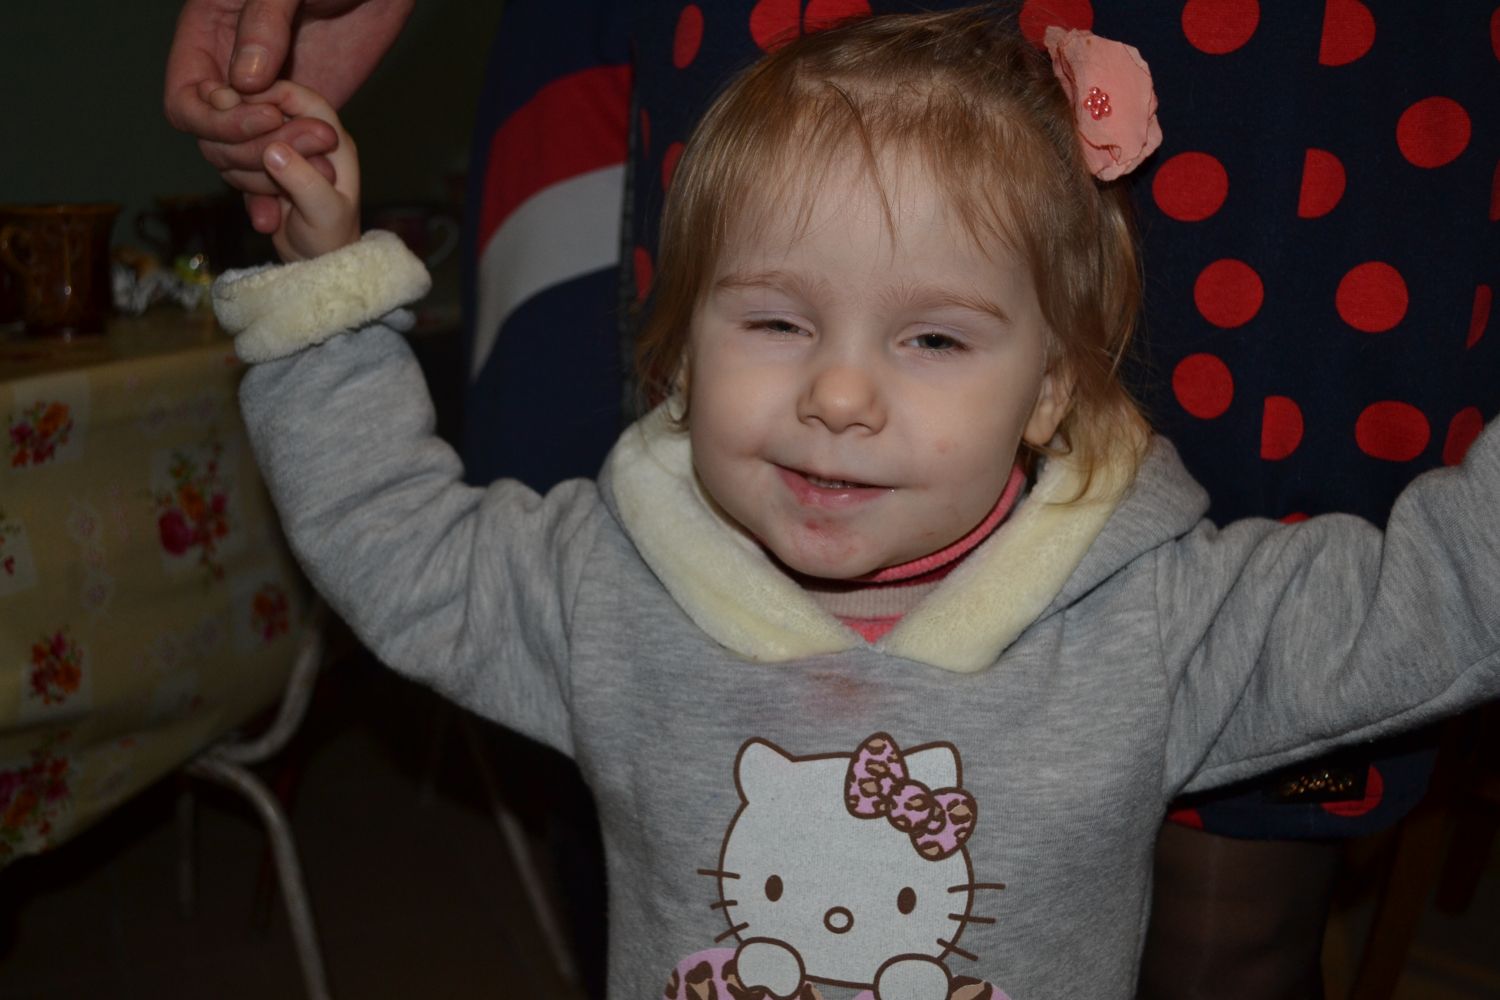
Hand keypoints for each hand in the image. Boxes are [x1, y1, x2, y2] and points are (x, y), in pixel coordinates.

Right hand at [163, 0, 412, 232]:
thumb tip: (244, 81)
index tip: (265, 118)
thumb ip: (265, 22)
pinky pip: (276, 158)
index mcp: (209, 33)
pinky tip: (278, 215)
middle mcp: (229, 72)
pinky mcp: (296, 115)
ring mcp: (263, 98)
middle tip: (310, 140)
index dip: (216, 121)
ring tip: (323, 165)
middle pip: (213, 137)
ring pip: (244, 156)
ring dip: (274, 173)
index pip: (186, 99)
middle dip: (255, 149)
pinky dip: (276, 188)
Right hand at [225, 82, 360, 261]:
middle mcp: (311, 141)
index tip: (240, 100)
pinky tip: (254, 204)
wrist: (318, 270)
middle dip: (250, 126)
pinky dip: (238, 174)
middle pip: (273, 111)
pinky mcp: (269, 171)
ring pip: (254, 134)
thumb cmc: (331, 240)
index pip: (302, 99)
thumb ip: (301, 178)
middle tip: (229, 142)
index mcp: (333, 141)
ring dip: (241, 155)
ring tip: (255, 193)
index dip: (271, 94)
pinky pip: (244, 159)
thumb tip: (272, 148)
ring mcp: (289, 155)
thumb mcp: (322, 210)